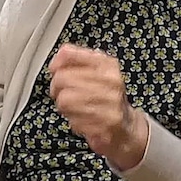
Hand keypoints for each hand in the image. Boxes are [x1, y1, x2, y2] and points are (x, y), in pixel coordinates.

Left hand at [48, 44, 149, 170]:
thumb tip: (55, 63)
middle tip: (64, 93)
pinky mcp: (106, 124)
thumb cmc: (106, 97)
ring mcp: (110, 103)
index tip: (55, 70)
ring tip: (75, 107)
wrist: (125, 126)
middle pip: (62, 78)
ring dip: (64, 106)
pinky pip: (73, 120)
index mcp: (107, 64)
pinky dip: (73, 121)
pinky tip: (84, 118)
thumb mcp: (96, 72)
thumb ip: (74, 62)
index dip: (57, 64)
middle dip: (57, 88)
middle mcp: (111, 81)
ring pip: (64, 100)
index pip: (69, 54)